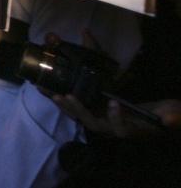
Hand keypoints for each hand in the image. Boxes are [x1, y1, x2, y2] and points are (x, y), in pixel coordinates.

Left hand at [52, 95, 179, 137]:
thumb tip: (168, 120)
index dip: (116, 119)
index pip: (121, 130)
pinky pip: (82, 109)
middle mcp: (117, 128)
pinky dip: (69, 102)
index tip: (115, 102)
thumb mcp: (175, 114)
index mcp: (134, 129)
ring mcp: (108, 121)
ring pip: (85, 118)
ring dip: (69, 107)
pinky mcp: (102, 112)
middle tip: (67, 96)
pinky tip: (56, 93)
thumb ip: (173, 118)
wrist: (163, 115)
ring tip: (54, 94)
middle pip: (95, 124)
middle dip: (80, 111)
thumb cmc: (170, 115)